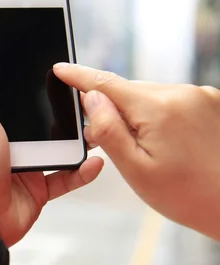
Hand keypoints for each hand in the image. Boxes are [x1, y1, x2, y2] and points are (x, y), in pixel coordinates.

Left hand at [0, 52, 103, 245]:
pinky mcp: (37, 190)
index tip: (56, 70)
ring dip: (77, 140)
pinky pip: (65, 178)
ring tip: (98, 126)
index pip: (15, 100)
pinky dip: (81, 172)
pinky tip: (96, 161)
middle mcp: (8, 145)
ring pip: (57, 148)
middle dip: (63, 113)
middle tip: (88, 99)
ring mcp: (24, 167)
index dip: (31, 87)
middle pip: (41, 123)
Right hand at [54, 63, 219, 239]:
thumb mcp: (135, 169)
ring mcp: (201, 95)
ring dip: (137, 113)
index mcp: (159, 109)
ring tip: (146, 150)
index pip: (107, 83)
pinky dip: (158, 114)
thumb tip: (90, 98)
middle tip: (102, 139)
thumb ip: (108, 130)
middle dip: (112, 108)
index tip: (60, 69)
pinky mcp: (212, 102)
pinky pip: (171, 100)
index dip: (79, 76)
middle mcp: (182, 93)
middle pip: (128, 90)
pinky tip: (166, 143)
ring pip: (149, 95)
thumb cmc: (187, 195)